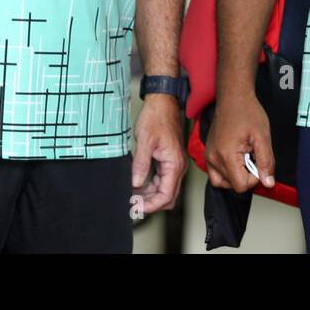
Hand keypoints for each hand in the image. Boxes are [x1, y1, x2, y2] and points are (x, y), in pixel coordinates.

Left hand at [131, 93, 186, 214]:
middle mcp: (177, 166)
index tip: (137, 208)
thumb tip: (136, 183)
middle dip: (151, 204)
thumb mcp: (145, 141)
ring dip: (150, 196)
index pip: (166, 195)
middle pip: (168, 197)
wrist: (162, 102)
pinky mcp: (169, 161)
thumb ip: (140, 164)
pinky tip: (137, 186)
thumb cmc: (156, 117)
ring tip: (132, 196)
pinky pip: (162, 181)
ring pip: (165, 190)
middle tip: (133, 205)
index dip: (151, 205)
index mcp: (174, 163)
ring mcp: (174, 164)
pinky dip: (151, 187)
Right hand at [205, 92, 274, 192]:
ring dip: (236, 175)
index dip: (254, 178)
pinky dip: (227, 172)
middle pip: (232, 185)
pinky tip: (236, 158)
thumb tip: (268, 183)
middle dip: (245, 175)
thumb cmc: (247, 112)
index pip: (240, 186)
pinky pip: (216, 174)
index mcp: (226, 155)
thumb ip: (266, 162)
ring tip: (244, 157)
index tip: (258, 161)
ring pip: (223, 182)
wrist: (233, 97)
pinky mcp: (208, 154)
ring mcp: (209, 156)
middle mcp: (213, 158)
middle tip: (251, 155)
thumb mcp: (263, 137)